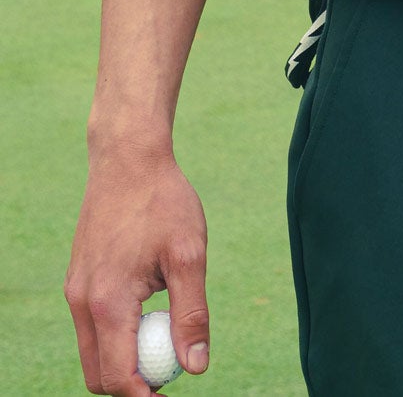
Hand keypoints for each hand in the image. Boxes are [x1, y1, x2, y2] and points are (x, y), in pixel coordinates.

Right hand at [64, 148, 210, 394]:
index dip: (146, 395)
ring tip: (164, 336)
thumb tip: (197, 366)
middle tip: (172, 371)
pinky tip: (149, 308)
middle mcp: (83, 304)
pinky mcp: (78, 282)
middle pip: (99, 374)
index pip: (119, 376)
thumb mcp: (189, 255)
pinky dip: (116, 334)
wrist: (129, 159)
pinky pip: (92, 327)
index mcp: (108, 303)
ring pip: (92, 352)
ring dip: (124, 358)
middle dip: (133, 382)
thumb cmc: (163, 202)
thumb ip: (192, 313)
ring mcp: (75, 293)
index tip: (173, 394)